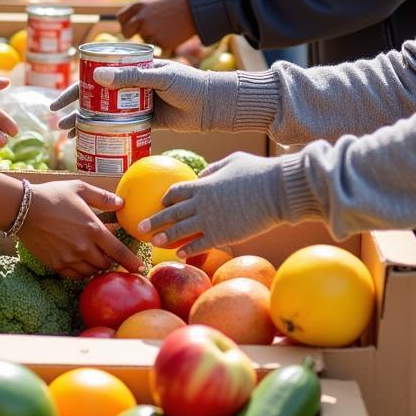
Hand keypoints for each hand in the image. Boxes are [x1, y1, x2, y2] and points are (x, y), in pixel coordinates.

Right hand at [20, 180, 144, 278]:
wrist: (24, 209)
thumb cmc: (53, 195)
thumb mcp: (80, 189)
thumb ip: (102, 198)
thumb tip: (121, 204)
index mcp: (93, 229)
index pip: (118, 251)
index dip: (131, 261)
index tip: (140, 268)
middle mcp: (83, 247)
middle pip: (105, 264)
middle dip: (110, 260)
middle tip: (108, 253)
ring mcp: (69, 258)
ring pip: (91, 271)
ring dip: (96, 266)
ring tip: (93, 256)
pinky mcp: (56, 265)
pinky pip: (75, 276)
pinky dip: (81, 271)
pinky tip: (79, 262)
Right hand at [50, 59, 238, 133]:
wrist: (213, 105)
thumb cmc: (189, 84)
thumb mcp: (159, 77)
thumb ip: (131, 78)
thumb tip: (98, 77)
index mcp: (132, 69)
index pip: (97, 76)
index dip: (75, 88)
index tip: (59, 102)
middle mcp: (131, 86)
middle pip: (96, 97)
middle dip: (75, 109)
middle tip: (59, 122)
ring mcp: (137, 104)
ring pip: (106, 114)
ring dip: (87, 124)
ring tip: (70, 136)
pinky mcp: (146, 121)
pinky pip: (122, 128)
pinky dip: (108, 135)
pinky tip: (95, 143)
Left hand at [118, 0, 196, 50]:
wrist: (197, 6)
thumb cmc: (177, 1)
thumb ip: (141, 10)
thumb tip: (130, 22)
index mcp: (138, 5)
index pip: (121, 18)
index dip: (126, 23)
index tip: (132, 26)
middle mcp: (141, 19)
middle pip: (126, 32)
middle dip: (132, 35)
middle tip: (143, 34)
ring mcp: (151, 32)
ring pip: (144, 41)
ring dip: (152, 39)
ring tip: (168, 29)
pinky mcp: (162, 43)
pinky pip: (158, 50)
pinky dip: (165, 47)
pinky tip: (173, 38)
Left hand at [139, 153, 289, 254]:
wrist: (276, 192)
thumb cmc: (258, 173)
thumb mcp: (232, 162)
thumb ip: (214, 169)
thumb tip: (203, 175)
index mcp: (202, 185)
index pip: (176, 192)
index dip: (167, 198)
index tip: (161, 203)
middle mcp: (201, 203)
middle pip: (171, 213)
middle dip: (154, 221)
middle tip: (140, 228)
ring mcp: (210, 220)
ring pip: (181, 231)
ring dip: (166, 238)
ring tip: (154, 243)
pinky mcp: (222, 235)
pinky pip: (199, 244)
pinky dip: (188, 249)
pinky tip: (180, 254)